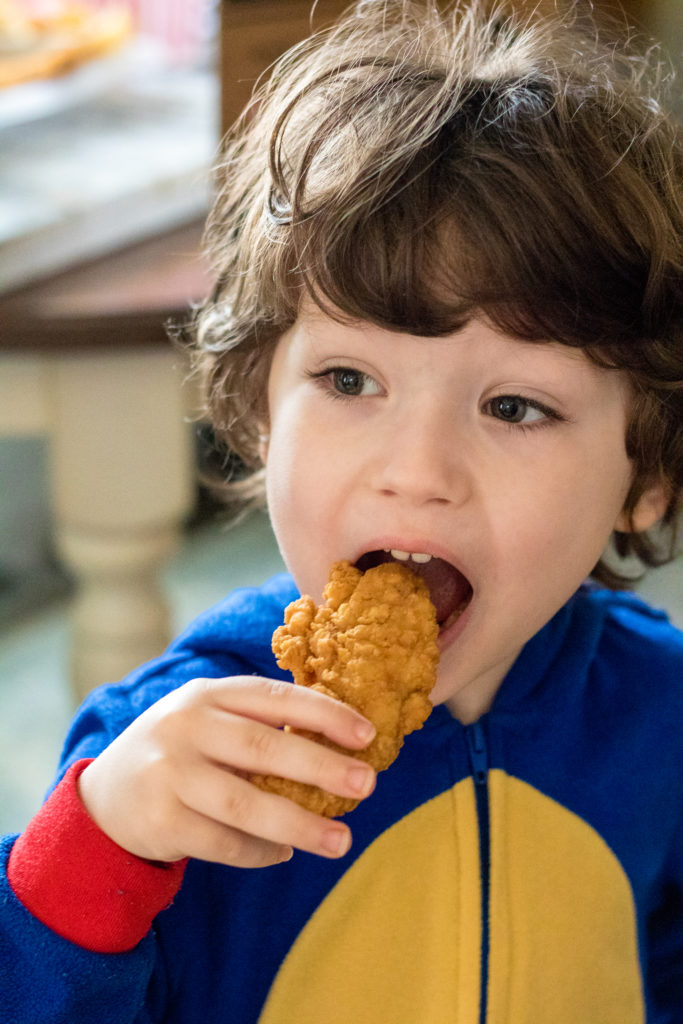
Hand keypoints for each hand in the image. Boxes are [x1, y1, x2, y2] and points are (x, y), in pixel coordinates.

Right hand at [77, 676, 375, 867]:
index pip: (274, 698)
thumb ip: (259, 724)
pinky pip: (224, 843)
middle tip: (367, 785)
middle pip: (264, 749)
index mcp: (207, 694)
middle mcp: (186, 728)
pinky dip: (260, 852)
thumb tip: (340, 747)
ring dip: (300, 825)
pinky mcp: (161, 821)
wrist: (105, 795)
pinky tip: (284, 853)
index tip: (367, 735)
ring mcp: (170, 775)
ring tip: (341, 840)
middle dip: (322, 767)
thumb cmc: (181, 751)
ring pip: (246, 804)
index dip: (324, 714)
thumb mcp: (208, 720)